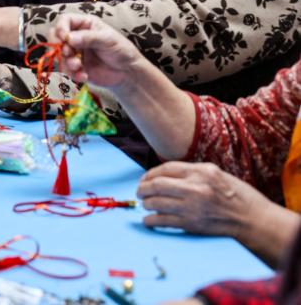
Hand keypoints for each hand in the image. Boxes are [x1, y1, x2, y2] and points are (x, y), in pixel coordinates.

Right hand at [48, 13, 143, 89]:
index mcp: (85, 25)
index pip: (65, 20)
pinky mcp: (75, 67)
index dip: (61, 28)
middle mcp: (77, 37)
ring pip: (59, 55)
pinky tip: (84, 76)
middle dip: (59, 46)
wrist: (128, 73)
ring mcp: (75, 52)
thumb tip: (68, 38)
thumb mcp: (108, 40)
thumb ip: (89, 38)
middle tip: (68, 53)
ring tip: (78, 67)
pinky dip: (73, 74)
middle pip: (56, 37)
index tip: (64, 38)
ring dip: (66, 62)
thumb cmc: (121, 50)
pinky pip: (66, 70)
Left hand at [136, 161, 263, 238]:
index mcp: (201, 172)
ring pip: (156, 202)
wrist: (253, 219)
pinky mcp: (191, 224)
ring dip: (145, 203)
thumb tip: (164, 175)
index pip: (165, 168)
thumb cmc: (236, 195)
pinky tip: (148, 219)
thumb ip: (191, 172)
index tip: (144, 179)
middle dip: (142, 188)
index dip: (150, 174)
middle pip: (157, 185)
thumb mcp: (216, 173)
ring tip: (145, 204)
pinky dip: (150, 220)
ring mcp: (192, 207)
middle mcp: (195, 187)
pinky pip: (162, 220)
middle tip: (139, 192)